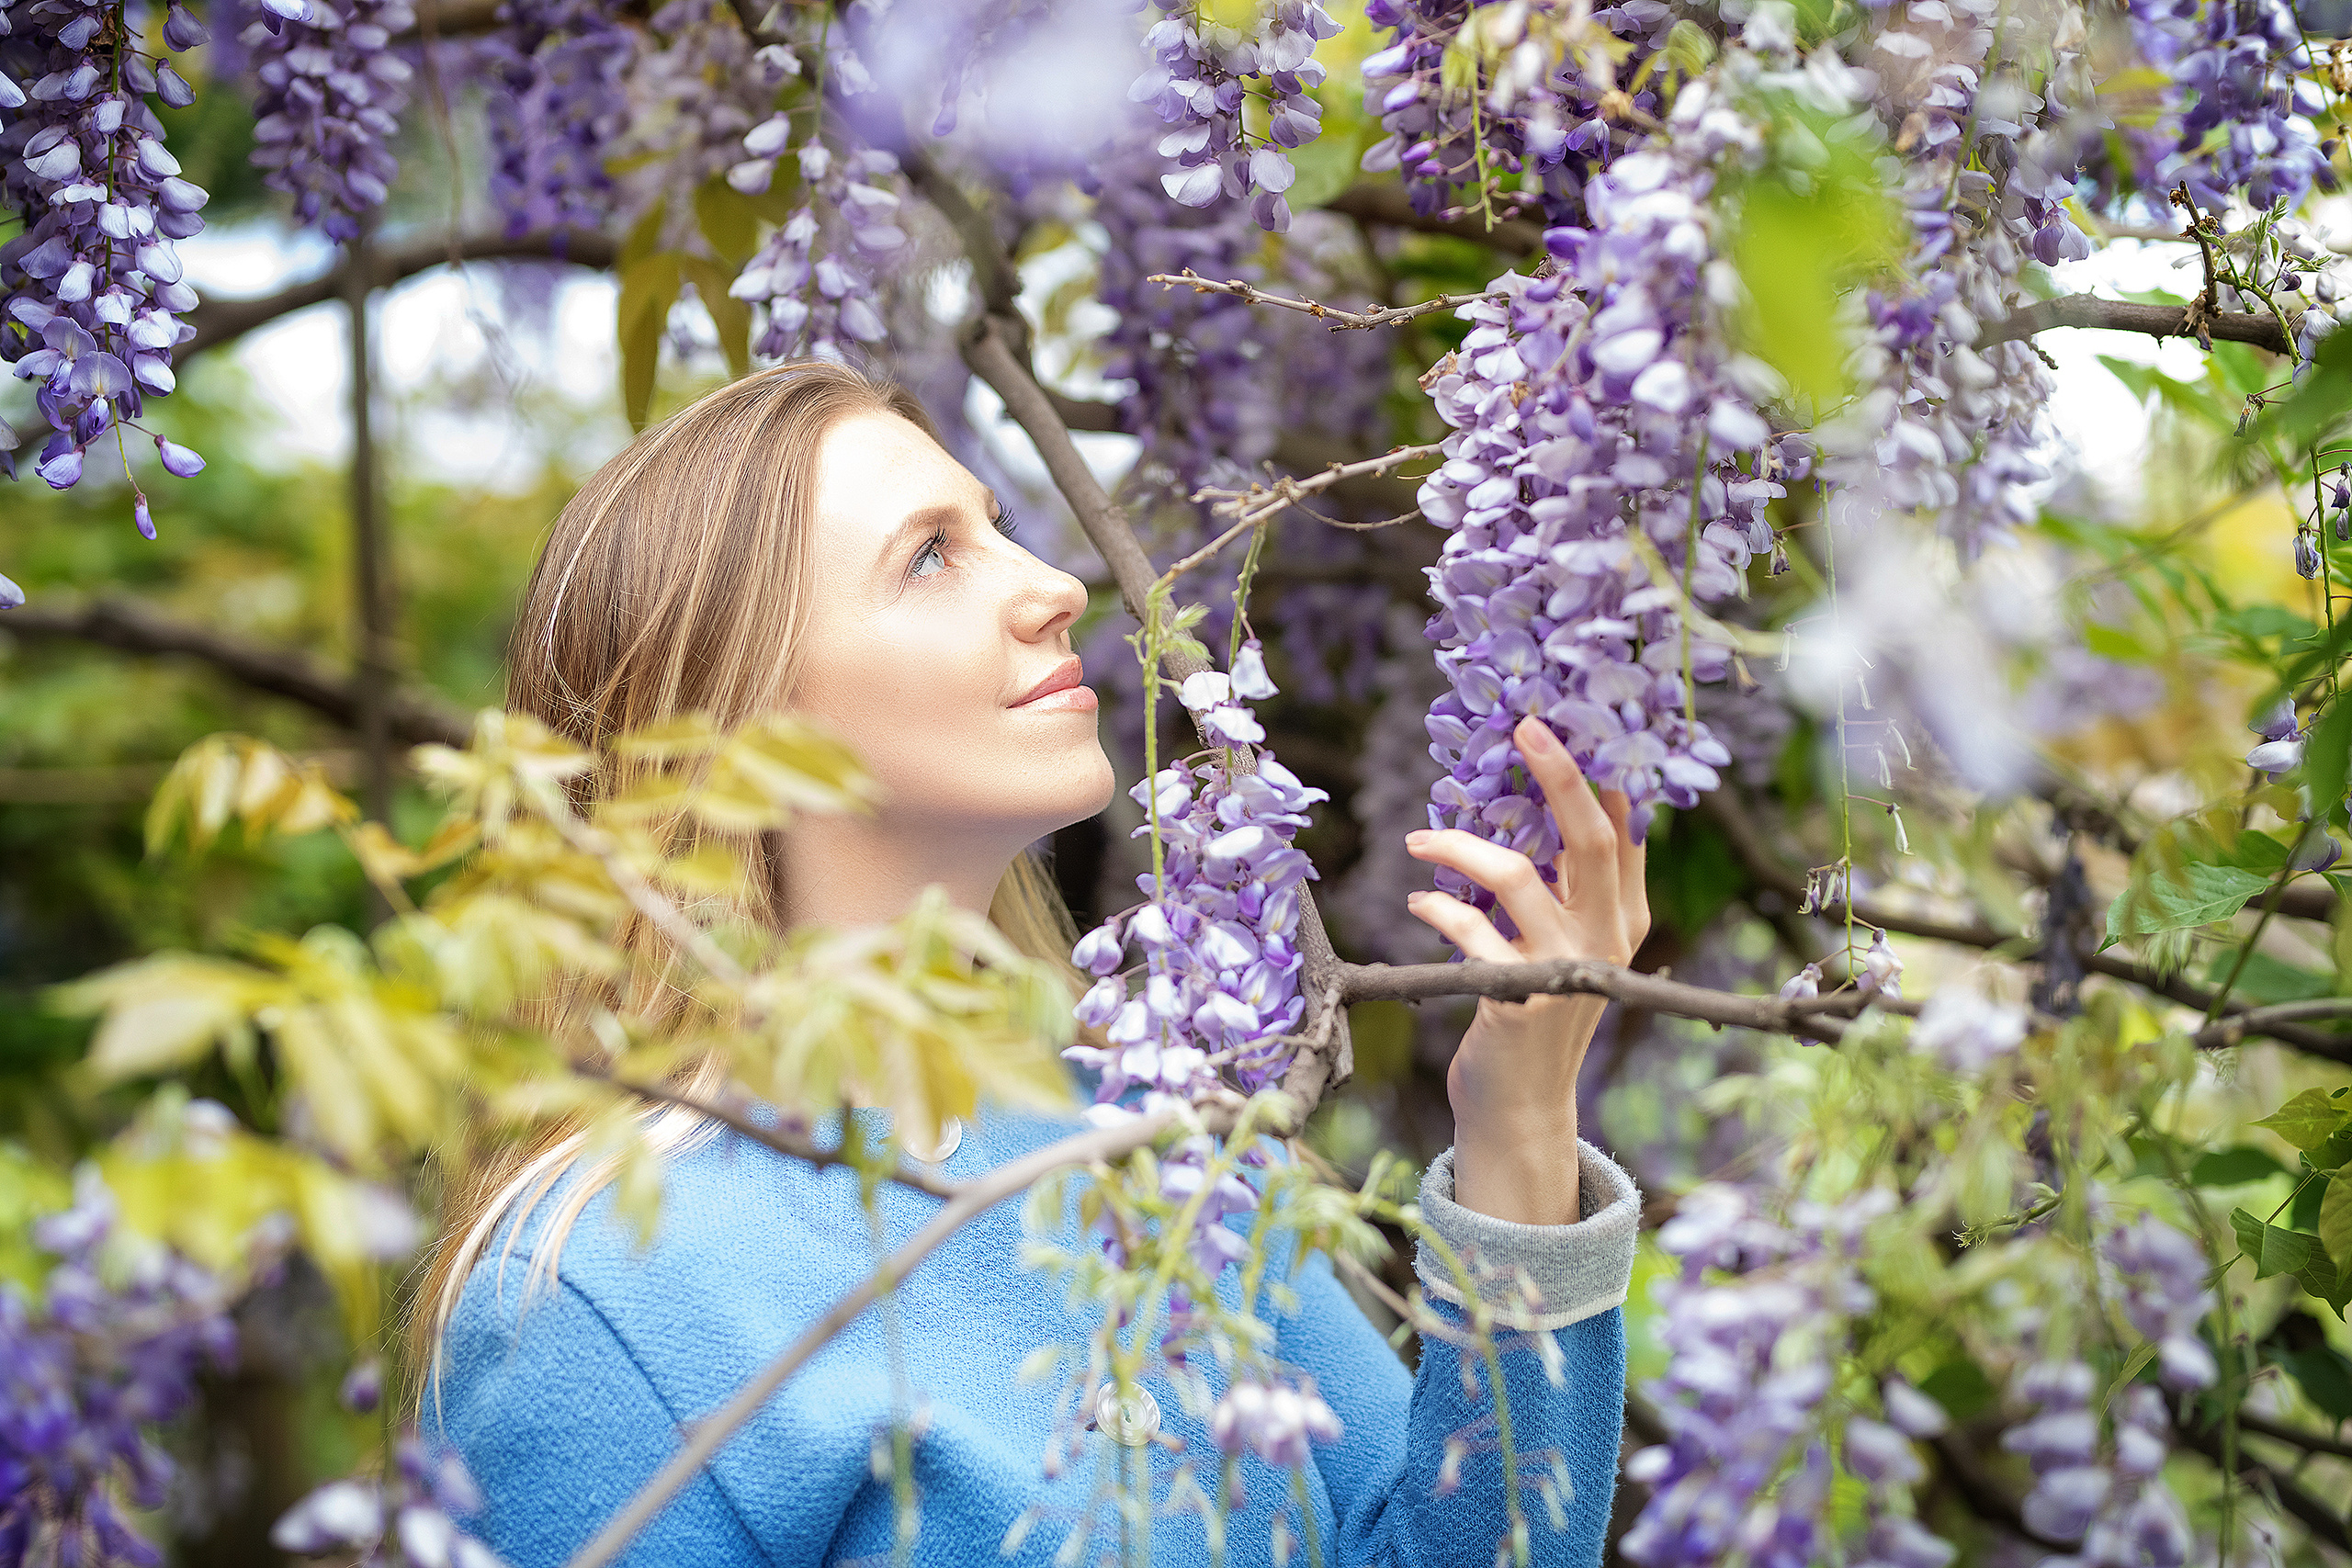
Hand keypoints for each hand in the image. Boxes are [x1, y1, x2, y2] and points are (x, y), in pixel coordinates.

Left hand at [1403, 715, 1649, 1225]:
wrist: (1522, 1104)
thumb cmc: (1535, 1007)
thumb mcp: (1565, 942)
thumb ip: (1566, 882)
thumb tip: (1542, 796)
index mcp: (1625, 916)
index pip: (1626, 828)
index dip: (1600, 770)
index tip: (1566, 719)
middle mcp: (1607, 938)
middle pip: (1593, 837)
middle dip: (1559, 774)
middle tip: (1524, 727)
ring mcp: (1568, 969)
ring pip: (1520, 877)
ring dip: (1461, 846)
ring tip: (1419, 841)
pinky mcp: (1520, 999)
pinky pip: (1472, 934)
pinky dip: (1439, 908)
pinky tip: (1418, 900)